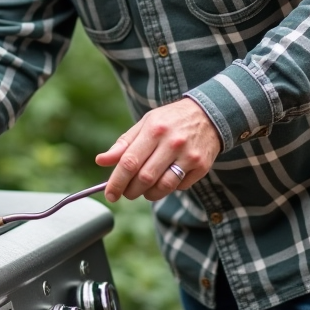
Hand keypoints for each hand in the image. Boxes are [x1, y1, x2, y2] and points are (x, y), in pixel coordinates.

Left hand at [95, 97, 220, 201]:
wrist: (208, 114)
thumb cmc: (170, 121)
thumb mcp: (145, 124)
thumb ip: (123, 144)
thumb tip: (101, 161)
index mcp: (154, 129)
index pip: (130, 162)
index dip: (117, 182)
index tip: (110, 194)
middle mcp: (172, 143)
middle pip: (145, 178)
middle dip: (131, 191)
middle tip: (126, 193)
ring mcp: (189, 155)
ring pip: (163, 187)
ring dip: (148, 194)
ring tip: (144, 189)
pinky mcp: (201, 166)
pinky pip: (179, 187)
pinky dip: (168, 188)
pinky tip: (166, 178)